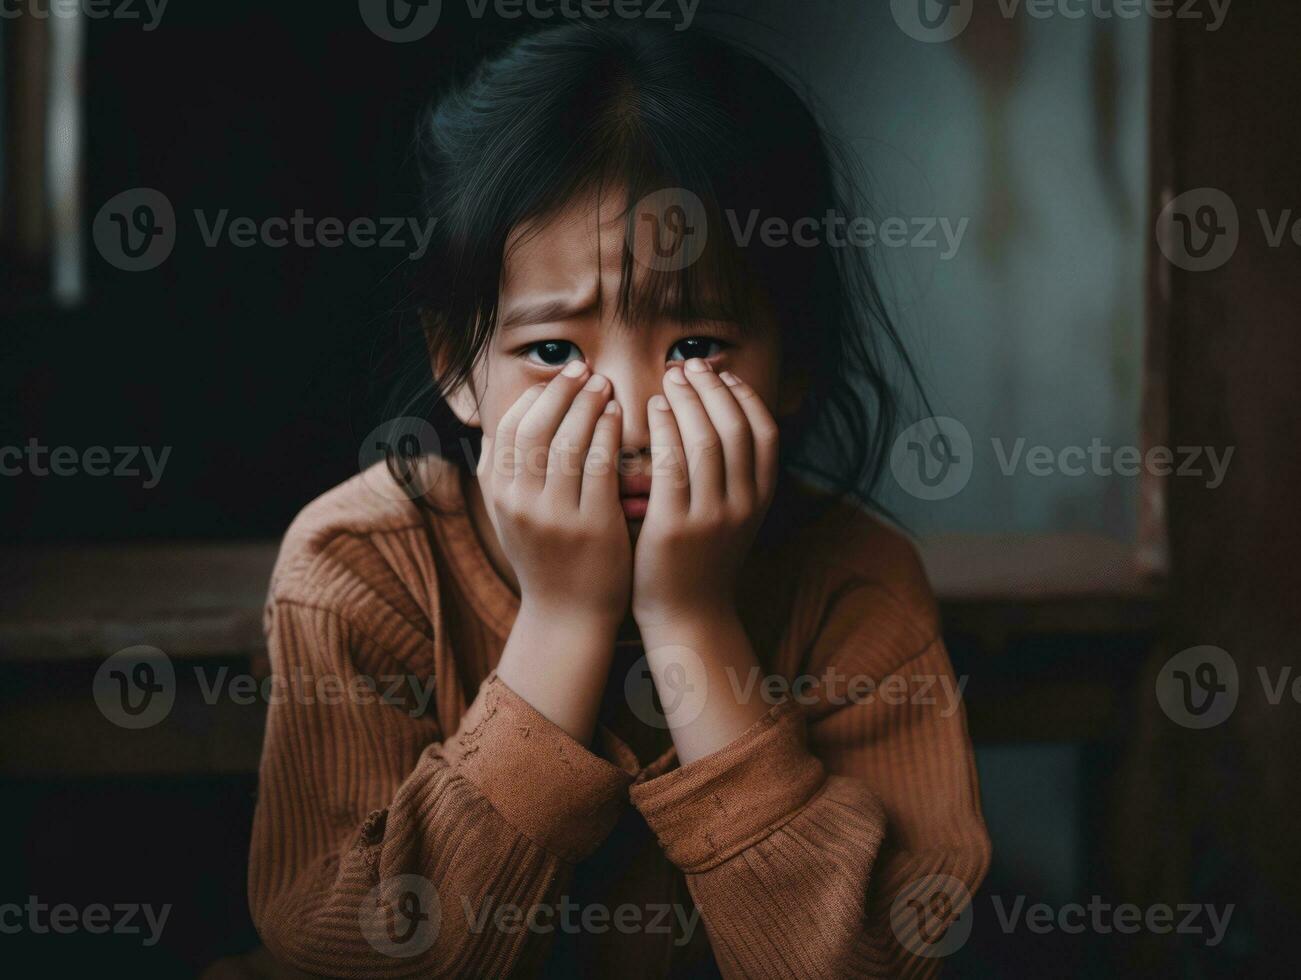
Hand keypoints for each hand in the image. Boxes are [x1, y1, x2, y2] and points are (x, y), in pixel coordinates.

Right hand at [478, 361, 630, 627]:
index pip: (508, 428)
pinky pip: (600, 466)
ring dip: (588, 405)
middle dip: (562, 392)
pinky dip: (608, 434)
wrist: (567, 617)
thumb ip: (502, 472)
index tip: (559, 377)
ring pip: (569, 442)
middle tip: (585, 369)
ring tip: (605, 385)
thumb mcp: (510, 516)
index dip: (535, 397)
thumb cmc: (545, 558)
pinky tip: (619, 418)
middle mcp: (520, 503)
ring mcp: (555, 515)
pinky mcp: (591, 526)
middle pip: (537, 428)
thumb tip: (498, 423)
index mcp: (498, 495)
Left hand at [631, 358, 778, 629]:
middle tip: (688, 365)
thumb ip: (733, 475)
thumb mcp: (732, 517)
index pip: (765, 432)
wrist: (687, 616)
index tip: (722, 373)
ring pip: (706, 441)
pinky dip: (665, 430)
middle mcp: (744, 505)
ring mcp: (713, 518)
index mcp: (761, 499)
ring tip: (670, 379)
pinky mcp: (677, 528)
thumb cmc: (701, 559)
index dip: (744, 396)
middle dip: (712, 389)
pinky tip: (652, 410)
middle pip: (735, 429)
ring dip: (688, 401)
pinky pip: (672, 466)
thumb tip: (721, 418)